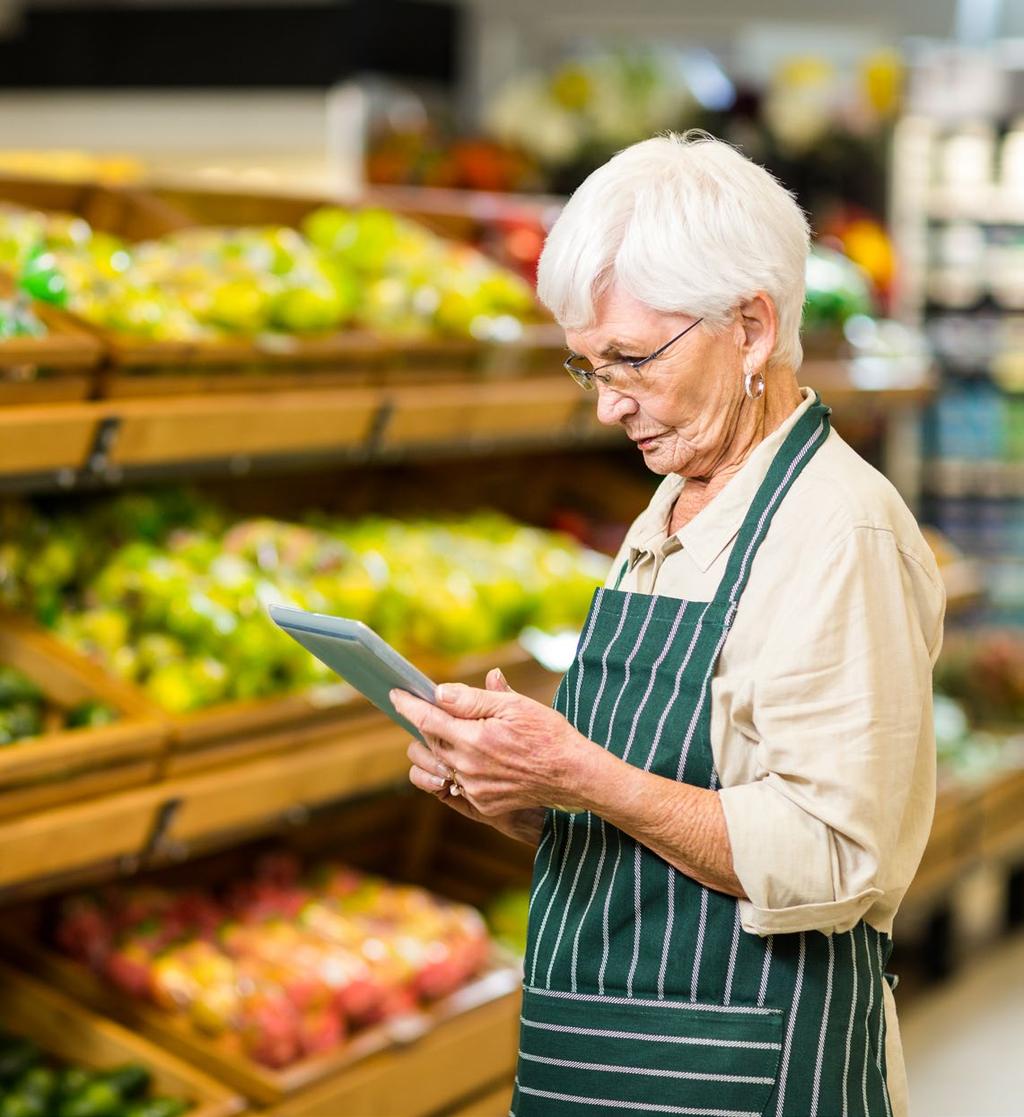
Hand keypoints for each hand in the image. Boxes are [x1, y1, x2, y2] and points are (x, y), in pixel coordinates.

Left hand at [395, 667, 591, 820]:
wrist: (572, 774)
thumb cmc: (547, 733)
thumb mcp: (514, 706)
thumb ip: (473, 699)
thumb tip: (439, 694)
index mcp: (475, 739)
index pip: (428, 719)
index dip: (409, 705)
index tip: (395, 694)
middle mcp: (469, 767)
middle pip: (429, 742)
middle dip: (424, 724)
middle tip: (428, 709)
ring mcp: (474, 790)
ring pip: (437, 766)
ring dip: (433, 749)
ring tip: (445, 735)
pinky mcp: (483, 805)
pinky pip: (454, 787)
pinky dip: (453, 770)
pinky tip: (466, 759)